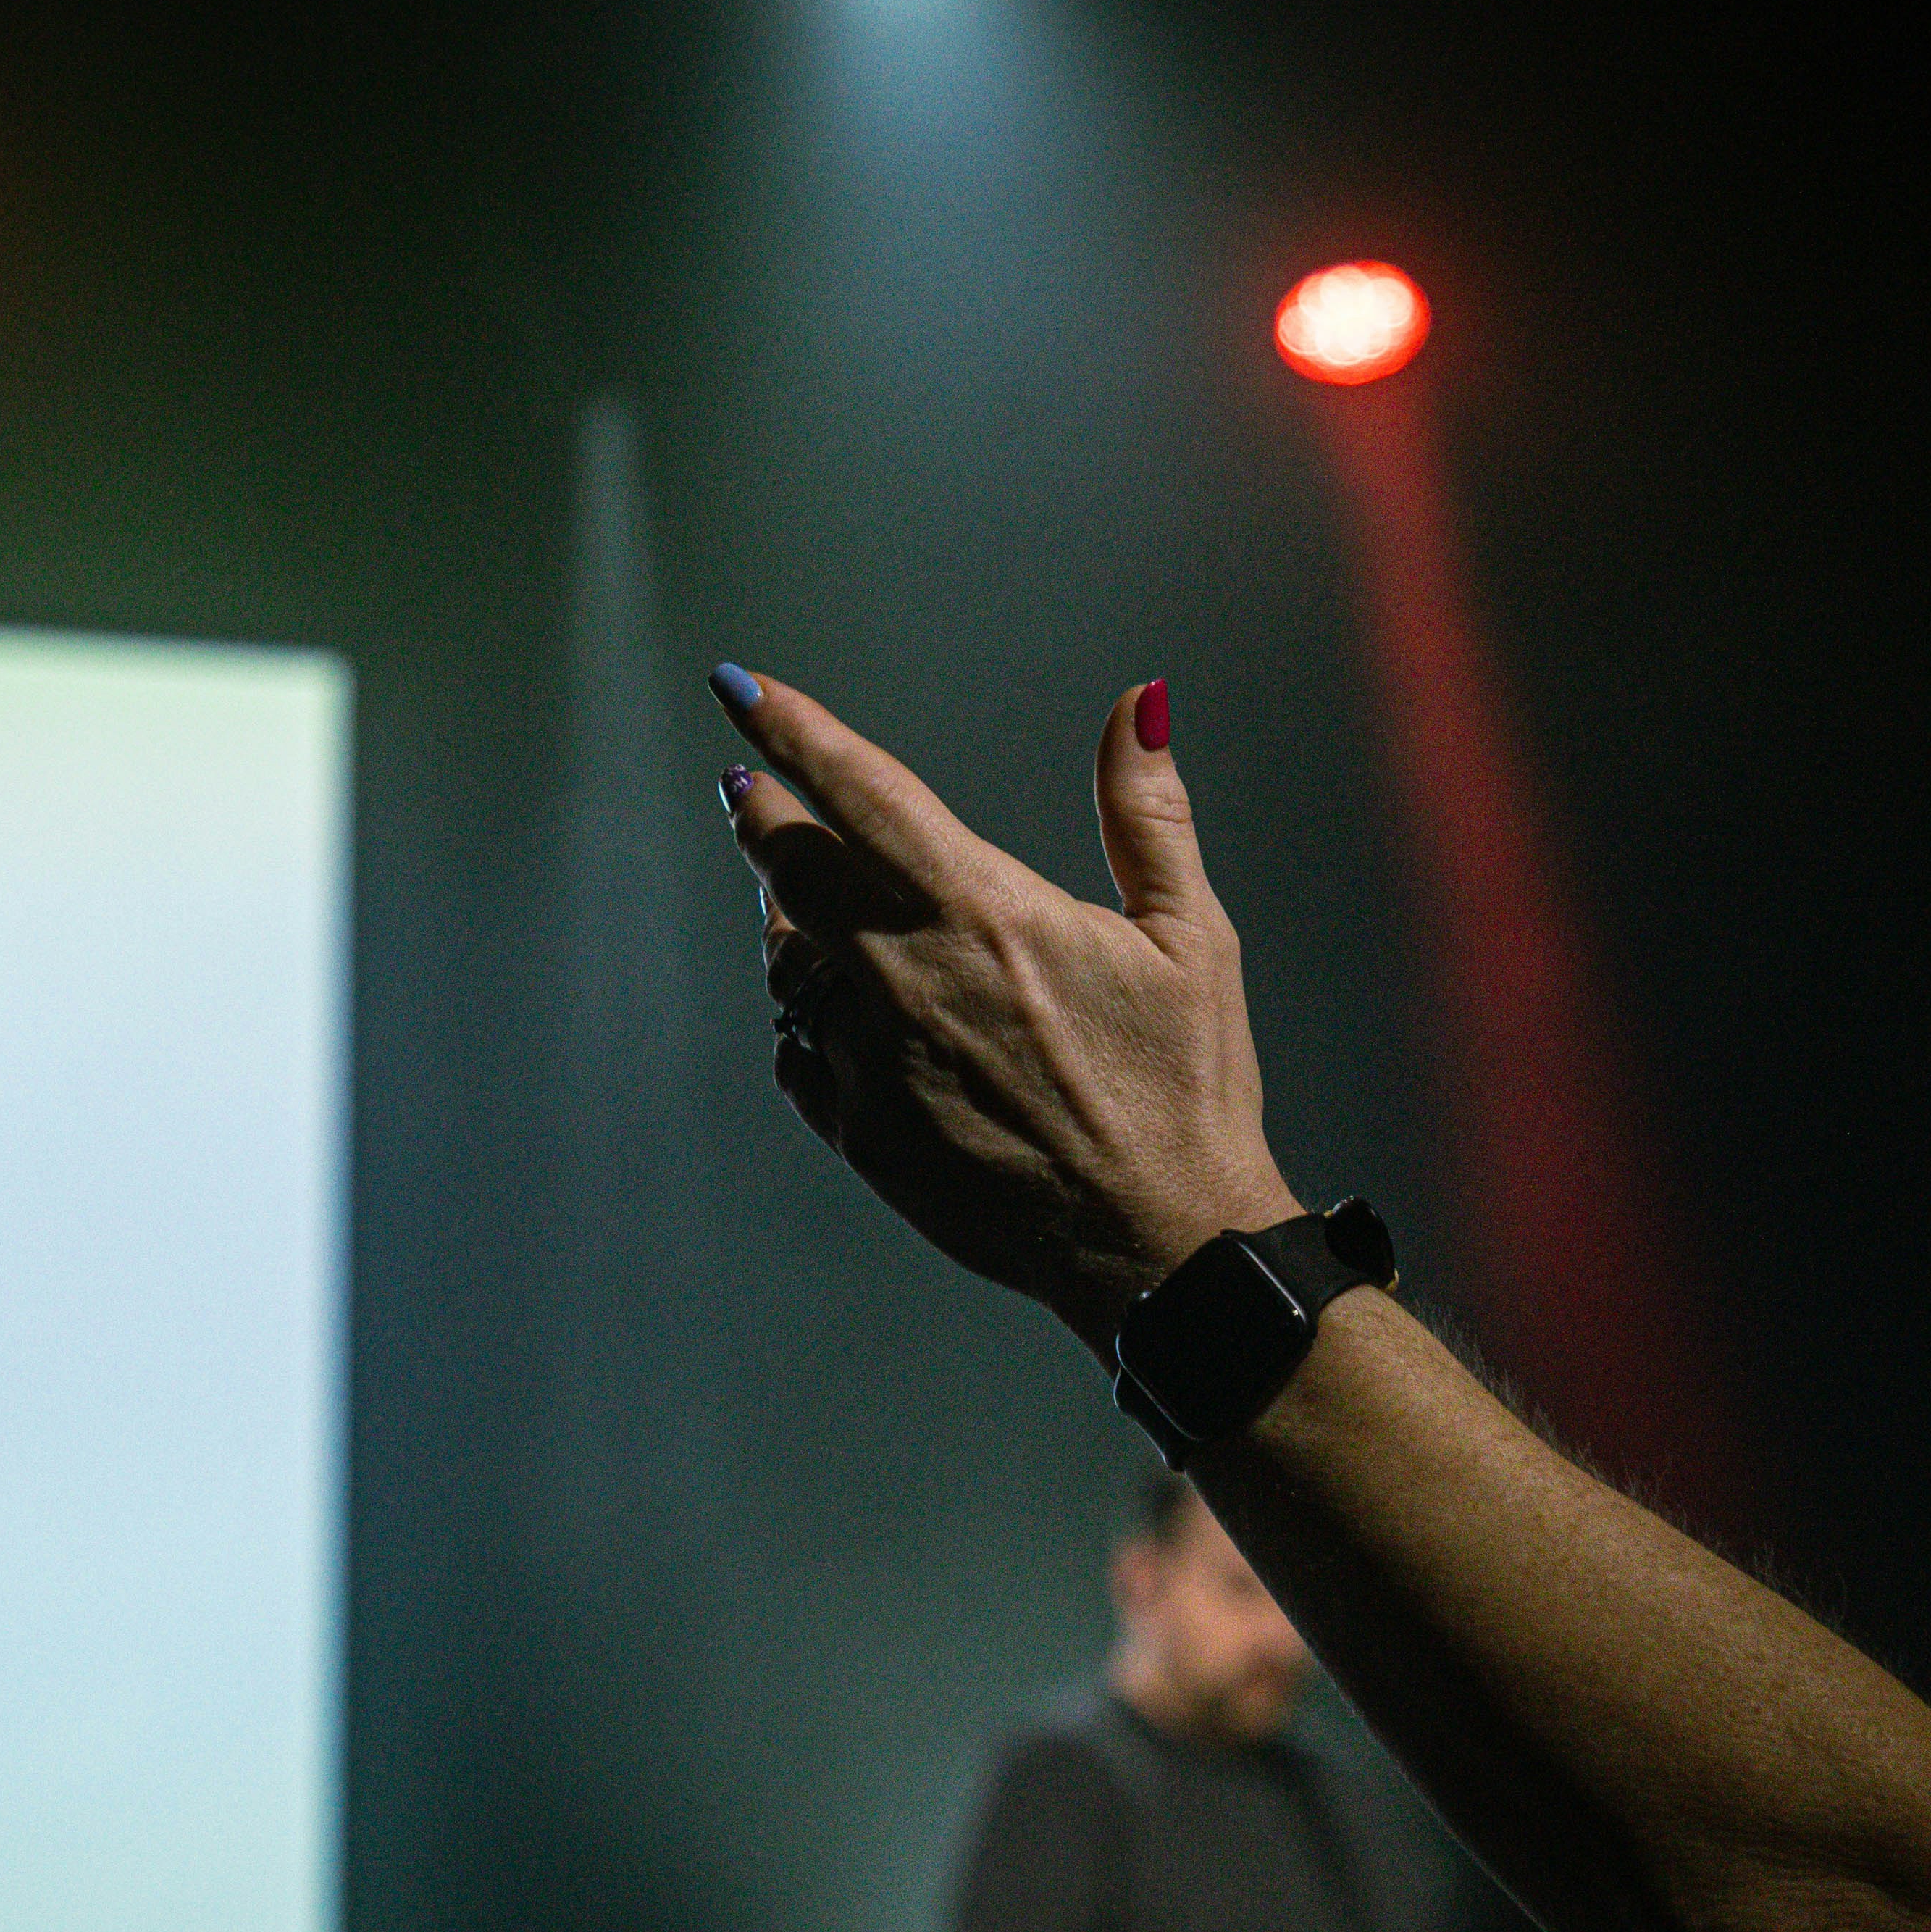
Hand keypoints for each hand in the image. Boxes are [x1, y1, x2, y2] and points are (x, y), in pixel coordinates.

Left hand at [718, 672, 1301, 1356]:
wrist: (1159, 1243)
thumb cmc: (1186, 1089)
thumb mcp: (1191, 937)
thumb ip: (1147, 813)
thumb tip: (1135, 705)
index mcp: (984, 913)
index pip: (860, 794)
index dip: (791, 732)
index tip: (739, 688)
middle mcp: (908, 979)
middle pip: (789, 869)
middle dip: (765, 815)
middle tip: (755, 788)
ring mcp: (872, 1060)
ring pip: (789, 961)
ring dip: (791, 919)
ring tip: (813, 900)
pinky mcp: (860, 1130)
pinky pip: (797, 1049)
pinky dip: (809, 1015)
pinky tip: (843, 1009)